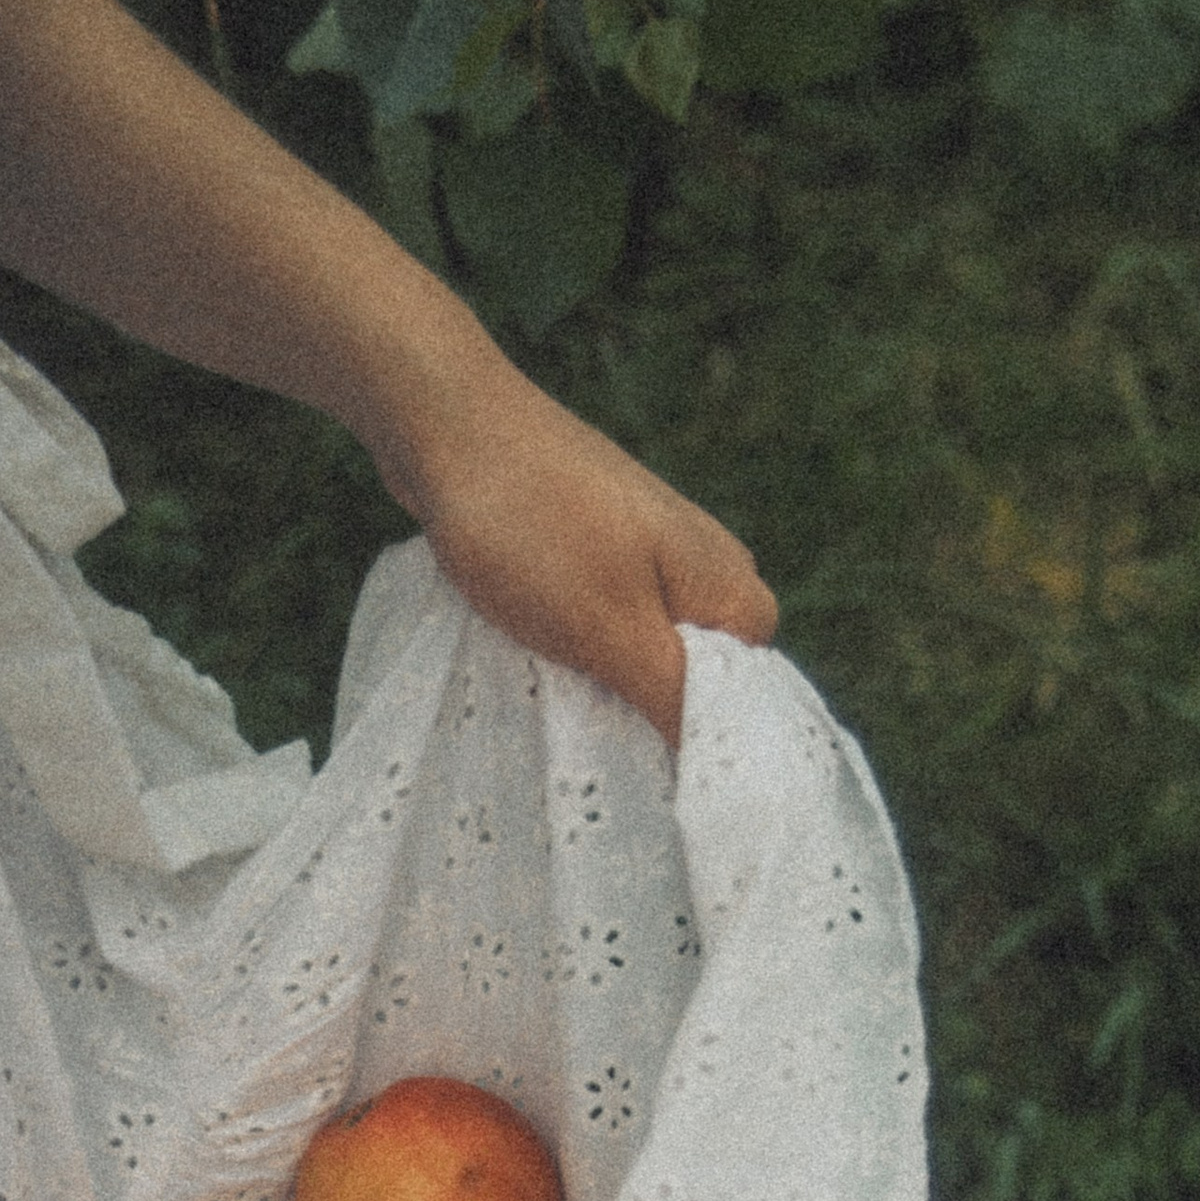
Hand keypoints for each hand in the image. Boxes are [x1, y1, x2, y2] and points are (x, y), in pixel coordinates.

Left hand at [381, 357, 776, 750]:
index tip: (653, 778)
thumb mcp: (609, 630)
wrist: (446, 422)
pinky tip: (538, 658)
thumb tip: (718, 764)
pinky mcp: (594, 540)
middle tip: (595, 745)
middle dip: (651, 713)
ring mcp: (646, 546)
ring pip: (645, 646)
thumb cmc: (531, 529)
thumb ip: (674, 695)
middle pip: (699, 674)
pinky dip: (576, 644)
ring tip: (559, 700)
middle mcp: (702, 560)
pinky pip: (603, 616)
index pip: (753, 694)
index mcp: (727, 580)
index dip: (708, 741)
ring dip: (605, 680)